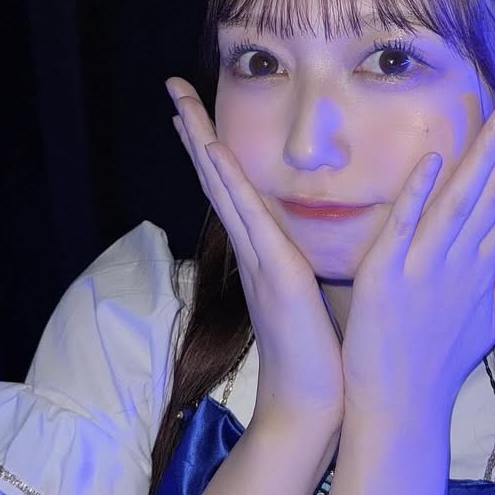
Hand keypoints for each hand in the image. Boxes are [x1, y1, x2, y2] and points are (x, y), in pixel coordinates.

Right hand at [166, 78, 344, 436]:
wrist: (311, 406)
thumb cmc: (321, 357)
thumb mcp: (315, 297)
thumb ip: (307, 265)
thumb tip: (316, 242)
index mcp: (264, 252)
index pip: (234, 188)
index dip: (214, 148)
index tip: (196, 112)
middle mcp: (253, 250)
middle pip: (218, 177)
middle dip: (195, 130)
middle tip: (174, 88)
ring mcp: (259, 259)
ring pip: (224, 188)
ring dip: (202, 143)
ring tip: (180, 104)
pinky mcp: (276, 272)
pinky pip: (248, 216)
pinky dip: (228, 181)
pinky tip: (214, 150)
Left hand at [339, 82, 494, 428]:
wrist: (401, 407)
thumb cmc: (442, 358)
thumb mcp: (493, 316)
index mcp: (489, 266)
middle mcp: (465, 261)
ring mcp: (426, 267)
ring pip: (462, 201)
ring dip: (485, 155)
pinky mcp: (385, 277)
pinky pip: (405, 229)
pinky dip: (420, 196)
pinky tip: (435, 160)